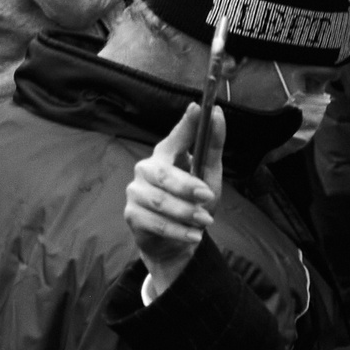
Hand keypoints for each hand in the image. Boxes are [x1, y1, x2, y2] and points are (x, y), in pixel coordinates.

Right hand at [125, 105, 224, 302]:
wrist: (177, 241)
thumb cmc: (194, 202)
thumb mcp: (209, 175)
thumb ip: (213, 146)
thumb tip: (217, 112)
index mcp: (167, 153)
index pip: (177, 135)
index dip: (187, 123)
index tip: (199, 108)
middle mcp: (147, 168)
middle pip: (164, 174)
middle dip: (188, 186)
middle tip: (208, 196)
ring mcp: (136, 191)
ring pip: (161, 201)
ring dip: (187, 213)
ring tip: (205, 220)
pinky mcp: (132, 214)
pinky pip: (155, 222)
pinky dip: (178, 230)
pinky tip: (194, 234)